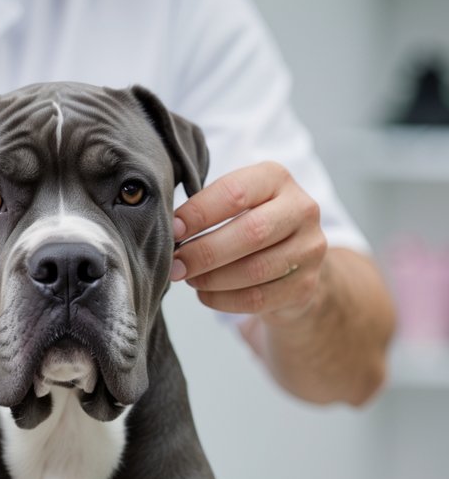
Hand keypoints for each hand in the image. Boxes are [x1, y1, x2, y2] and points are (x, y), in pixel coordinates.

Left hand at [170, 161, 327, 323]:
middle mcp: (302, 209)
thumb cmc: (250, 226)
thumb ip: (207, 208)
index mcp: (277, 178)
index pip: (235, 192)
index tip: (172, 230)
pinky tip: (206, 295)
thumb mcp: (236, 204)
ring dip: (213, 279)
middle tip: (175, 264)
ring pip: (255, 269)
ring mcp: (309, 249)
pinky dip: (224, 300)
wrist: (294, 262)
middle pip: (251, 232)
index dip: (199, 213)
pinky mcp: (305, 285)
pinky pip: (258, 298)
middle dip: (205, 252)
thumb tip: (170, 230)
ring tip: (189, 279)